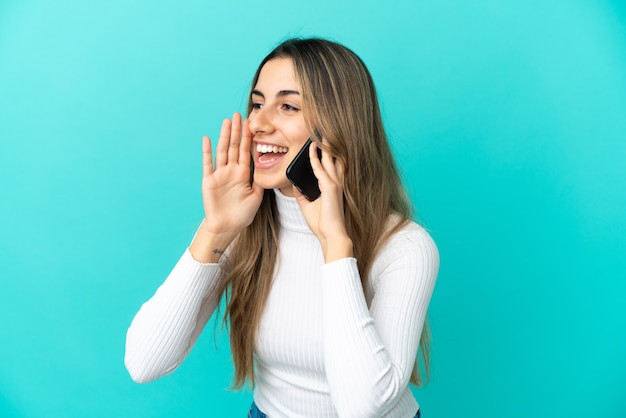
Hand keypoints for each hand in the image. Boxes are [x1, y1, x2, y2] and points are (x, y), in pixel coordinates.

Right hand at [200, 112, 263, 238]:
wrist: (227, 227)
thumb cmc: (242, 214)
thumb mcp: (256, 196)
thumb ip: (261, 181)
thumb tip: (269, 169)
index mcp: (243, 174)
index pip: (246, 151)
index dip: (248, 137)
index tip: (250, 123)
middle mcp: (231, 171)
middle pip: (234, 147)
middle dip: (237, 131)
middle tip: (238, 115)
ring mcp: (220, 174)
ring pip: (223, 151)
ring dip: (225, 136)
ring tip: (227, 121)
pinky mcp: (209, 180)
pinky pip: (208, 164)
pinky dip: (207, 151)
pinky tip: (207, 138)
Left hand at [295, 141, 352, 262]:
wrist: (330, 235)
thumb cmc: (322, 223)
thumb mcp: (308, 205)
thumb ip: (302, 193)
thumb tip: (294, 185)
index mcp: (332, 187)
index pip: (330, 166)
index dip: (326, 154)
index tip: (319, 143)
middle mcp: (336, 183)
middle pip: (333, 159)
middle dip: (328, 146)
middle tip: (322, 132)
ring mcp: (334, 184)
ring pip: (329, 160)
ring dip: (324, 147)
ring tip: (318, 134)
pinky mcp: (330, 188)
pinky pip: (320, 170)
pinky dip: (315, 159)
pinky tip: (310, 150)